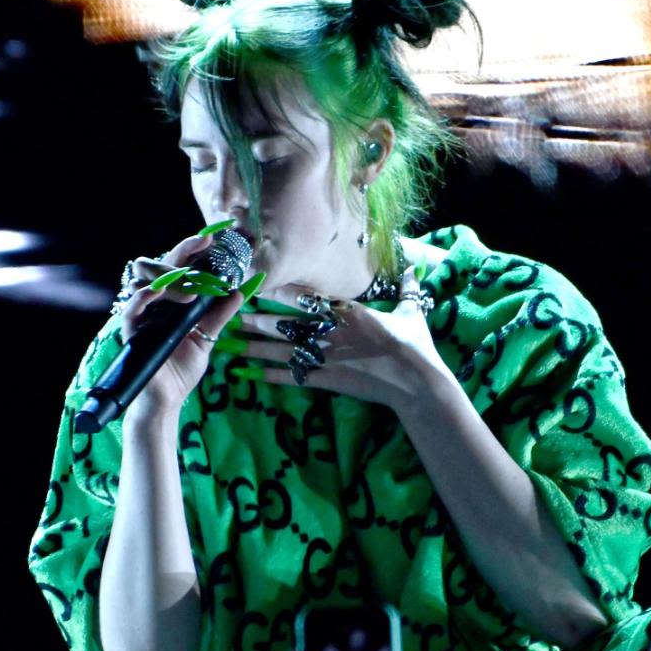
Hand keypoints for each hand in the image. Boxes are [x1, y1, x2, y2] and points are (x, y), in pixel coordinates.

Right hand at [113, 225, 261, 419]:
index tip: (211, 237)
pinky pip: (133, 308)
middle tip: (203, 245)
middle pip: (159, 265)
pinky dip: (145, 296)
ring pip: (145, 279)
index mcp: (171, 301)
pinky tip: (159, 292)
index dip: (191, 250)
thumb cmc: (181, 368)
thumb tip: (241, 290)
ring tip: (192, 290)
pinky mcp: (132, 332)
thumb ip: (220, 314)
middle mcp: (155, 303)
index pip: (178, 267)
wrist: (167, 399)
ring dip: (169, 277)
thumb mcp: (206, 338)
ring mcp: (142, 315)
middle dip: (182, 253)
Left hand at [222, 274, 454, 416]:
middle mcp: (332, 332)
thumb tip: (415, 269)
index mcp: (348, 312)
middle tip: (235, 316)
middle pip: (287, 324)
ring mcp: (328, 357)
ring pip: (285, 351)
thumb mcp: (412, 313)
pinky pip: (297, 377)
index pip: (306, 297)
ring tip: (235, 346)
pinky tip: (256, 376)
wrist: (416, 381)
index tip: (259, 285)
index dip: (280, 291)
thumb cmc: (415, 345)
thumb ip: (407, 290)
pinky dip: (276, 377)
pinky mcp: (330, 380)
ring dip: (258, 348)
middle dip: (260, 321)